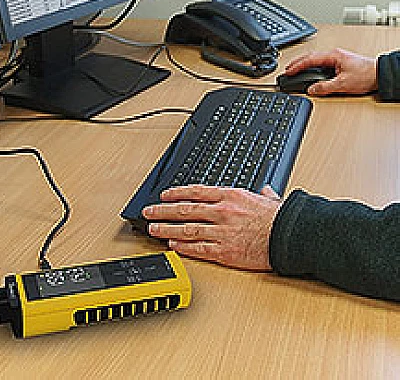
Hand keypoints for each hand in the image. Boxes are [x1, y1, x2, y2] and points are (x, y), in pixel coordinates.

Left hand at [142, 184, 281, 270]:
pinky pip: (198, 249)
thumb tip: (265, 189)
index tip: (164, 195)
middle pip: (184, 210)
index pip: (195, 192)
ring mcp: (221, 232)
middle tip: (149, 213)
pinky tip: (173, 245)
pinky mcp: (225, 251)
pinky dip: (183, 247)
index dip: (176, 193)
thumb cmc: (281, 219)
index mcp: (229, 196)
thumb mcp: (269, 199)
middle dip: (163, 211)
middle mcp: (221, 212)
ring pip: (186, 229)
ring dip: (166, 229)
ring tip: (153, 230)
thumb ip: (262, 193)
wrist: (291, 237)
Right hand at [285, 48, 377, 95]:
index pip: (309, 60)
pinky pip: (322, 63)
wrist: (381, 74)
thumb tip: (312, 89)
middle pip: (310, 57)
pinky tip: (310, 71)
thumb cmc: (367, 75)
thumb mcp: (343, 84)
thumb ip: (325, 87)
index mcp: (333, 56)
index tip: (288, 71)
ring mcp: (337, 58)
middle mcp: (334, 55)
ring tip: (296, 70)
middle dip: (297, 63)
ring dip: (304, 64)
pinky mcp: (340, 63)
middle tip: (288, 69)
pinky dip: (312, 66)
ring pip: (316, 59)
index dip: (297, 66)